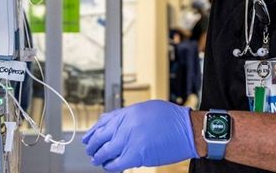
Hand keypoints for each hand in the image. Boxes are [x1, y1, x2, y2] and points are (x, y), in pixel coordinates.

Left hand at [83, 100, 197, 170]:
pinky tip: (110, 166)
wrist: (187, 130)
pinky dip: (110, 167)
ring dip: (99, 157)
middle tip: (90, 150)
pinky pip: (116, 164)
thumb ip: (128, 115)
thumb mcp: (146, 109)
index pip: (102, 123)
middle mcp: (125, 125)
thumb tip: (114, 122)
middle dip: (92, 146)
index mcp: (127, 113)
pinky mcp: (136, 155)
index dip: (93, 132)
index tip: (88, 137)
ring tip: (98, 160)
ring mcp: (129, 140)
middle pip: (100, 137)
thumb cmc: (171, 119)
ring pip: (104, 152)